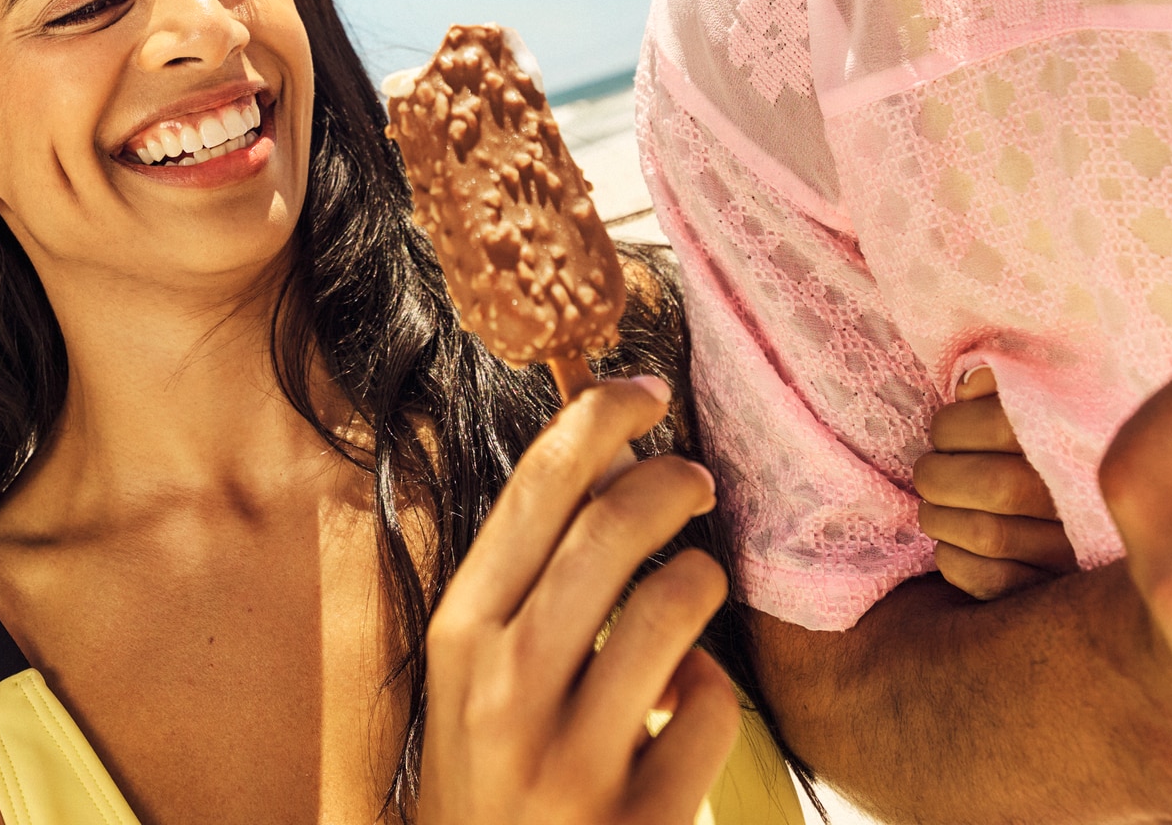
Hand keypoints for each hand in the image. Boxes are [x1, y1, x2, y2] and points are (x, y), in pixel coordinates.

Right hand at [419, 376, 740, 824]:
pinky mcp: (637, 820)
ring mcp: (570, 760)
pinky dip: (712, 690)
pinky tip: (686, 700)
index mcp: (459, 638)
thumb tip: (597, 456)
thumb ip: (523, 580)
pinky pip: (711, 708)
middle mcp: (504, 691)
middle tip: (697, 479)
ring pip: (672, 605)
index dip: (596, 420)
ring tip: (696, 585)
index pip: (533, 492)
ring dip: (701, 577)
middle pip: (609, 530)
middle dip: (671, 481)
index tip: (642, 390)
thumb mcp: (472, 677)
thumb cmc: (488, 779)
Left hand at [914, 367, 1074, 598]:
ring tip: (938, 507)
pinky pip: (987, 580)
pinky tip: (954, 544)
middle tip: (931, 473)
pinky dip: (953, 560)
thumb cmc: (1032, 456)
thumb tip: (968, 388)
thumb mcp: (1028, 409)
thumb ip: (1000, 389)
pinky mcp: (1046, 593)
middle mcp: (1078, 498)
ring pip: (985, 535)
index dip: (952, 428)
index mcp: (1072, 440)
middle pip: (993, 485)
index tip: (945, 434)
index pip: (999, 426)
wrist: (1086, 529)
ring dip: (940, 519)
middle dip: (938, 476)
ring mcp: (1068, 551)